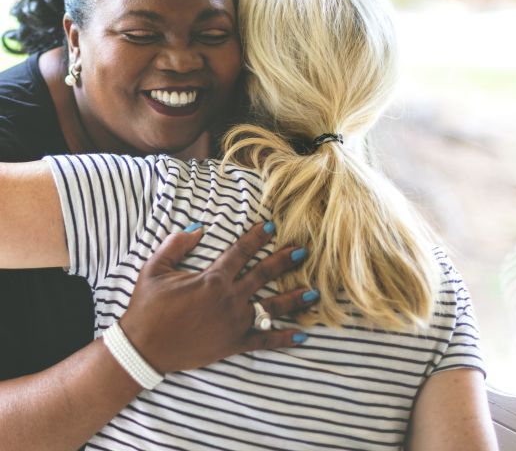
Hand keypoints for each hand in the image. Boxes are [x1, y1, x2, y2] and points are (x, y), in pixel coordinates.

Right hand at [118, 222, 314, 373]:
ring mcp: (233, 323)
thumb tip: (199, 227)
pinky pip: (263, 340)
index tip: (271, 226)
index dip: (257, 237)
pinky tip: (302, 335)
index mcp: (213, 278)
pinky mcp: (232, 344)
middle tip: (303, 251)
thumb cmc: (147, 306)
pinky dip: (283, 338)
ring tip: (314, 291)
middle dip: (284, 261)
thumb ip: (176, 244)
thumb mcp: (154, 268)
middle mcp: (229, 298)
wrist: (142, 348)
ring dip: (293, 298)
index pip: (241, 251)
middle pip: (264, 275)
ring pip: (271, 307)